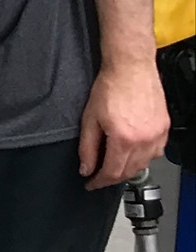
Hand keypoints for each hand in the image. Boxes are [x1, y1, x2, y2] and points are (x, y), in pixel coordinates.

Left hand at [78, 60, 168, 188]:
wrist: (131, 68)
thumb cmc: (110, 88)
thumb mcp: (90, 119)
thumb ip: (87, 148)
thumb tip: (86, 168)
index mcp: (124, 139)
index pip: (112, 173)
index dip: (99, 182)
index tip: (90, 183)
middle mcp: (145, 140)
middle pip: (129, 171)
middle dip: (112, 178)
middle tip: (99, 177)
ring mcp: (158, 134)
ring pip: (144, 164)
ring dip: (128, 169)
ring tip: (114, 166)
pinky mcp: (164, 128)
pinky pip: (156, 152)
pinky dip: (143, 158)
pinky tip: (132, 153)